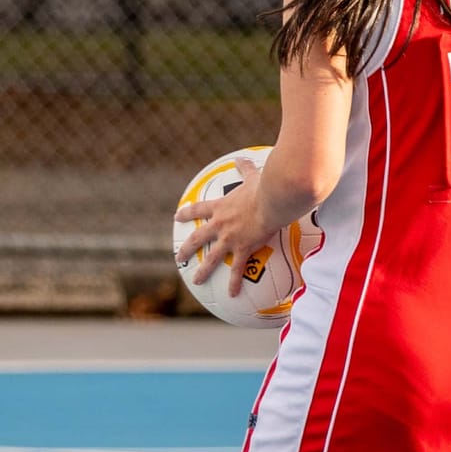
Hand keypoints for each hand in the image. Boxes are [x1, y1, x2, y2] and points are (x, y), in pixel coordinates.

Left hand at [175, 159, 271, 296]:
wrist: (272, 200)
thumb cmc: (265, 187)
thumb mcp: (253, 176)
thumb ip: (244, 169)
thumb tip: (240, 158)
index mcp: (221, 207)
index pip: (198, 210)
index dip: (186, 214)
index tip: (177, 217)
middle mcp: (220, 224)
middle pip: (197, 238)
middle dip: (186, 248)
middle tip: (179, 257)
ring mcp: (229, 238)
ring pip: (211, 257)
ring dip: (202, 270)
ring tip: (197, 280)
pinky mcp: (242, 248)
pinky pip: (237, 269)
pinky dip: (234, 282)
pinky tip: (232, 294)